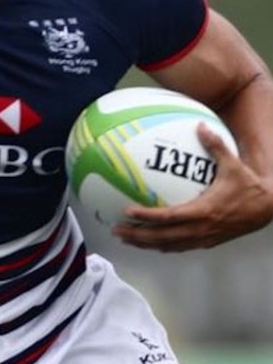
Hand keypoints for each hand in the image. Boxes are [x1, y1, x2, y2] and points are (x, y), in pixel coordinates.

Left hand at [114, 123, 272, 251]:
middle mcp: (201, 229)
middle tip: (115, 230)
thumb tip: (200, 125)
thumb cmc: (250, 186)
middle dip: (138, 236)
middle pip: (163, 237)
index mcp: (204, 211)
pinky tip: (149, 242)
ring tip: (125, 238)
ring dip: (146, 244)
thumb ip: (215, 146)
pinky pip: (180, 247)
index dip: (147, 216)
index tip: (126, 211)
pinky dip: (162, 246)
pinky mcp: (208, 242)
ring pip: (169, 246)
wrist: (270, 209)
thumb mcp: (234, 165)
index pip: (169, 217)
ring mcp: (204, 238)